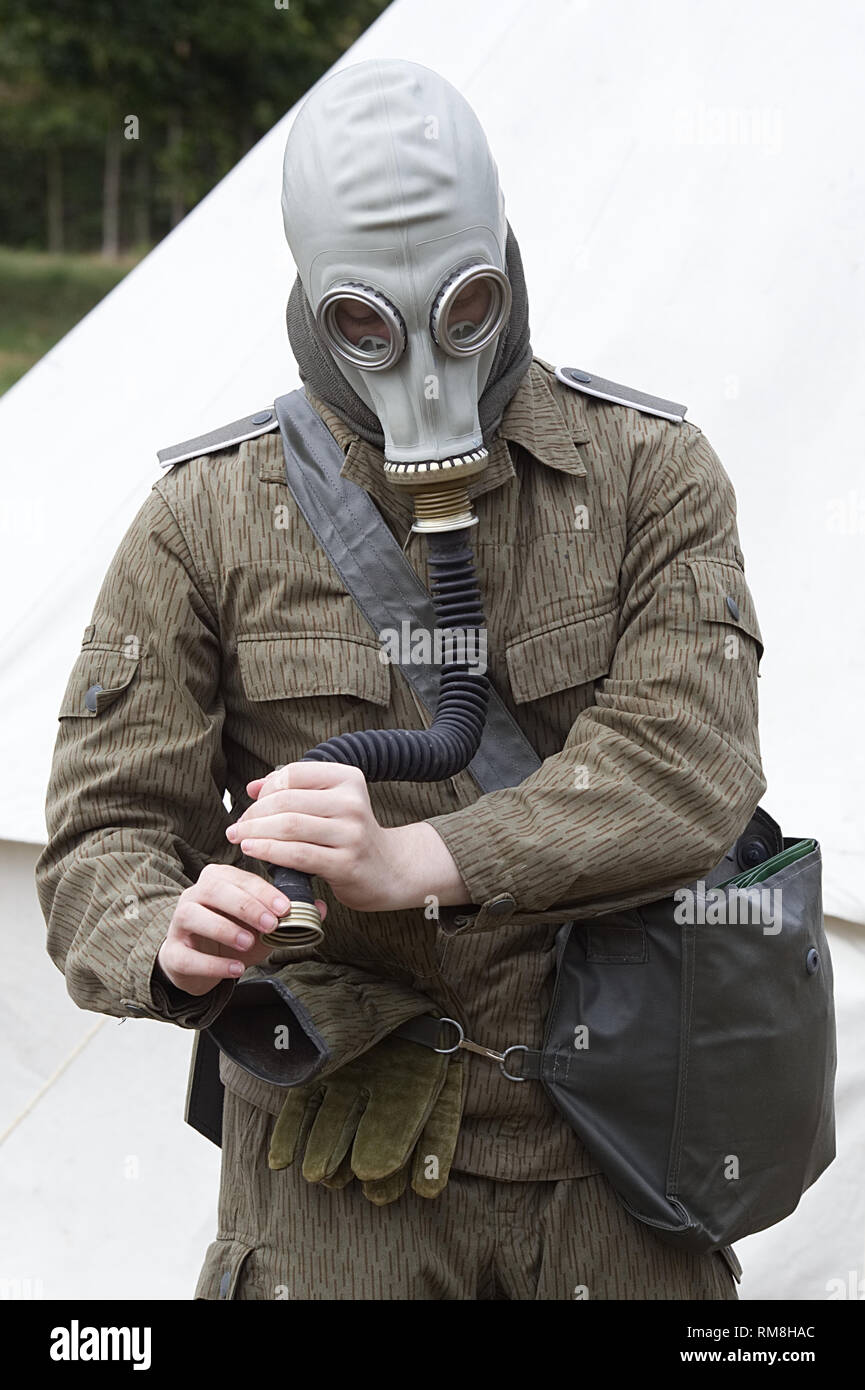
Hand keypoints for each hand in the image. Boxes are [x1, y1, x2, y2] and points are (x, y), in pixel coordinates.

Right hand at [157, 862, 327, 996]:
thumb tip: (319, 908)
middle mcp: (195, 895)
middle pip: (215, 889)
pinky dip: (212, 963)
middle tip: (271, 923)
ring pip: (194, 915)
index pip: (240, 877)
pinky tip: (234, 969)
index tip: (285, 907)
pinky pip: (186, 955)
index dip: (263, 891)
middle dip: (246, 905)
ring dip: (224, 928)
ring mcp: (179, 922)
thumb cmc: (232, 935)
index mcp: (218, 880)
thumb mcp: (262, 926)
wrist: (197, 963)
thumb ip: (288, 917)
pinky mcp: (172, 953)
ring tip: (249, 942)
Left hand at [228, 763, 468, 912]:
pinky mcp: (345, 863)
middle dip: (254, 814)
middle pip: (287, 801)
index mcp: (348, 778)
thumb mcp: (329, 803)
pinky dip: (268, 852)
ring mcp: (351, 833)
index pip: (294, 774)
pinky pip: (297, 855)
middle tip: (237, 826)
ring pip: (289, 827)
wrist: (387, 869)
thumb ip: (293, 792)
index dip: (266, 788)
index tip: (252, 804)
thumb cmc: (349, 833)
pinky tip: (252, 851)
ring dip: (255, 833)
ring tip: (238, 838)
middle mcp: (352, 802)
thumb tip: (252, 787)